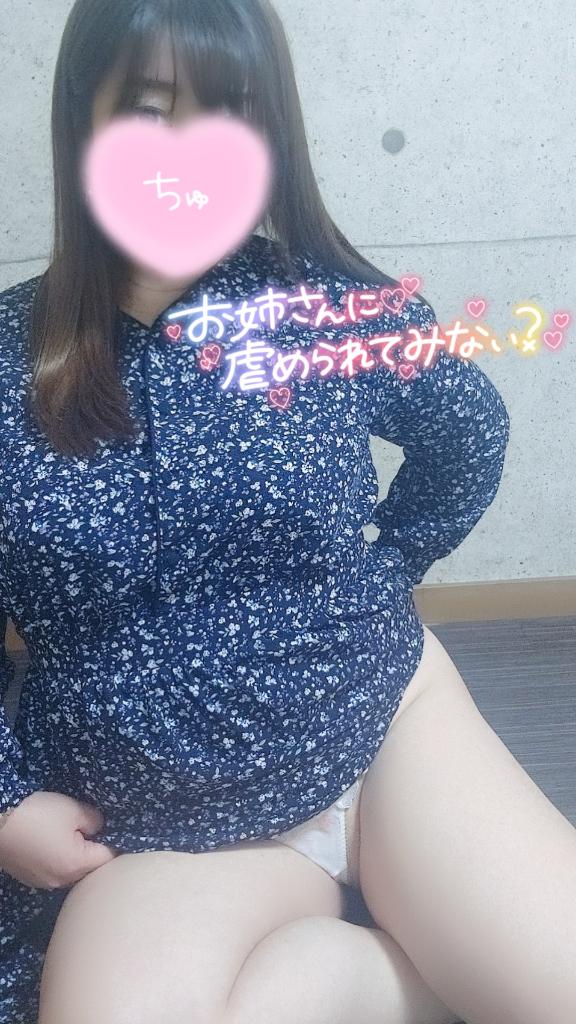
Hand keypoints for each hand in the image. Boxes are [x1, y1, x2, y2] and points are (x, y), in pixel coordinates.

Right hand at [0, 790, 118, 888]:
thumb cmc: (37, 814)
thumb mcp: (72, 810)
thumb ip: (94, 820)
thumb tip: (99, 829)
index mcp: (76, 865)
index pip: (108, 857)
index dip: (113, 841)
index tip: (112, 829)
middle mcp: (62, 881)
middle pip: (90, 869)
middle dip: (94, 851)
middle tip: (92, 830)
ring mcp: (44, 883)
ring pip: (72, 872)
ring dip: (75, 857)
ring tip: (71, 836)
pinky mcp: (31, 879)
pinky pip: (55, 872)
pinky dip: (59, 860)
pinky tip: (53, 844)